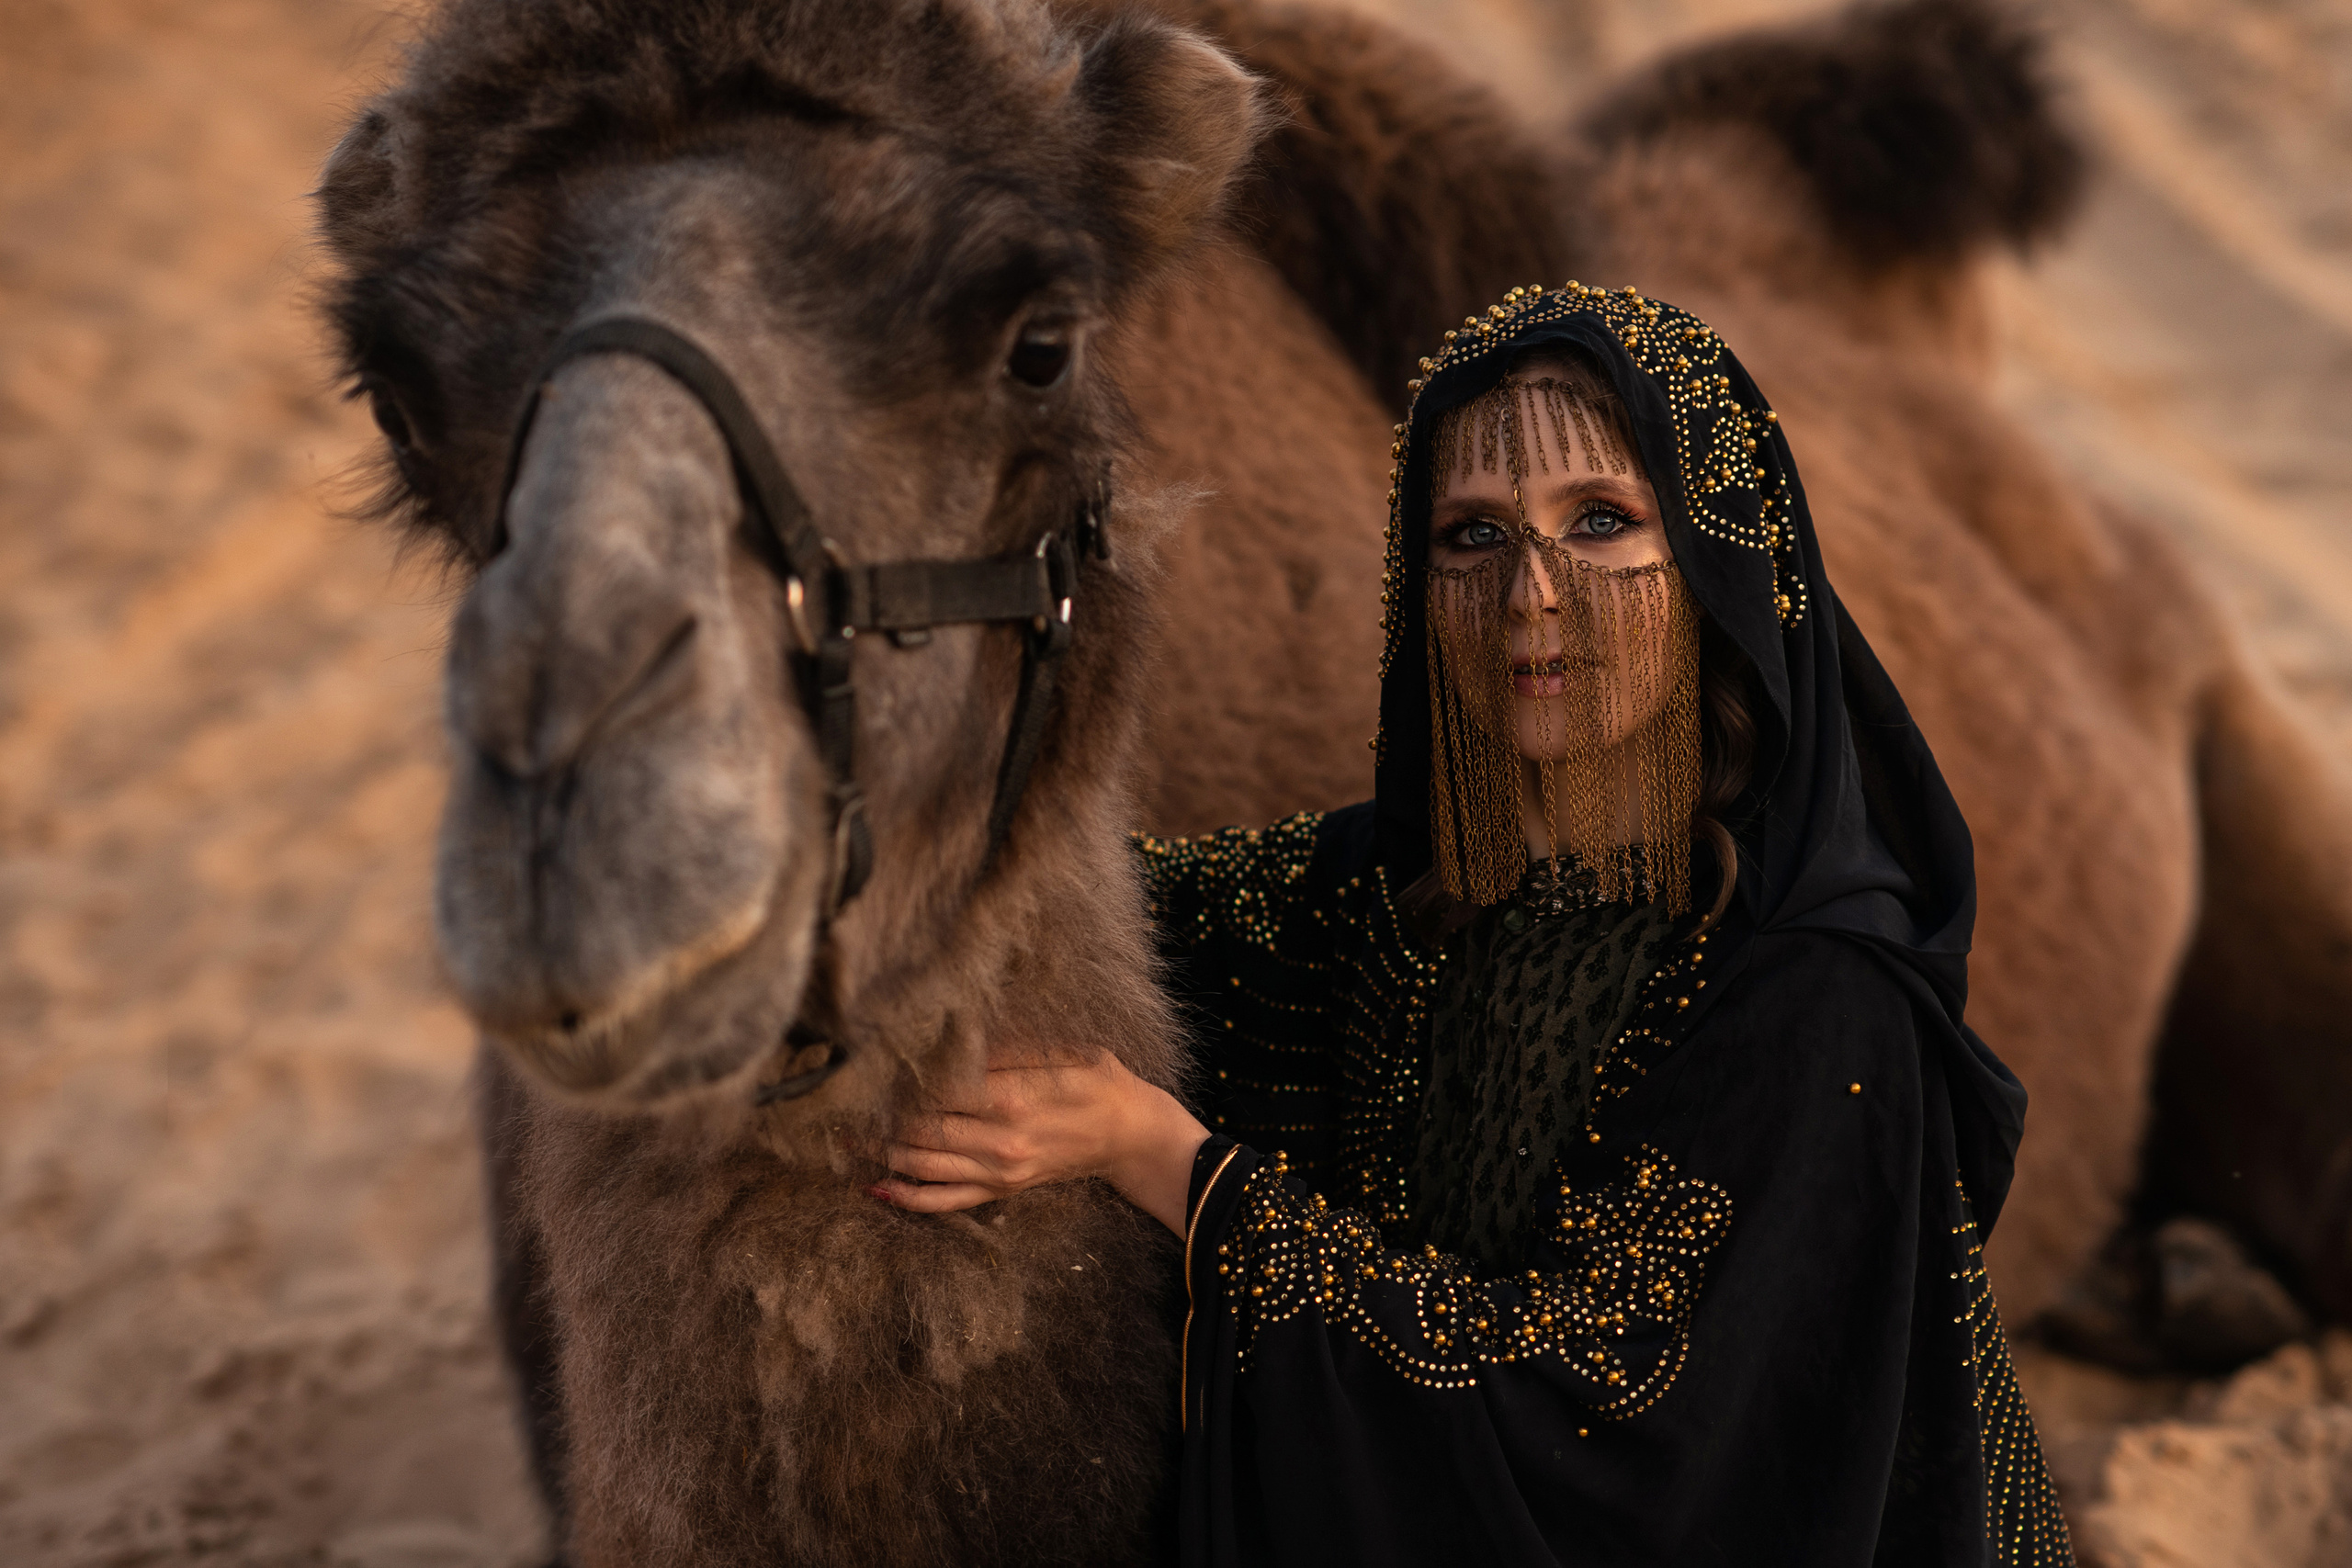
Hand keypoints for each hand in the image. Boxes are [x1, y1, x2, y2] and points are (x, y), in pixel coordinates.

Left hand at [876, 1051, 1209, 1235]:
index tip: (873, 1065)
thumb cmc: (1097, 1079)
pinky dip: (905, 1196)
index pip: (937, 1091)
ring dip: (881, 1151)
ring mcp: (998, 1172)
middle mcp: (1000, 1141)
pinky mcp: (999, 1191)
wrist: (1128, 1134)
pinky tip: (876, 1184)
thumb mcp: (1063, 1047)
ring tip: (848, 1134)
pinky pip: (942, 1202)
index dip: (901, 1081)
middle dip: (880, 1116)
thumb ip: (1006, 1045)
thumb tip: (951, 1033)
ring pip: (921, 1167)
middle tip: (846, 1100)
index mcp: (1013, 1098)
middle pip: (919, 1130)